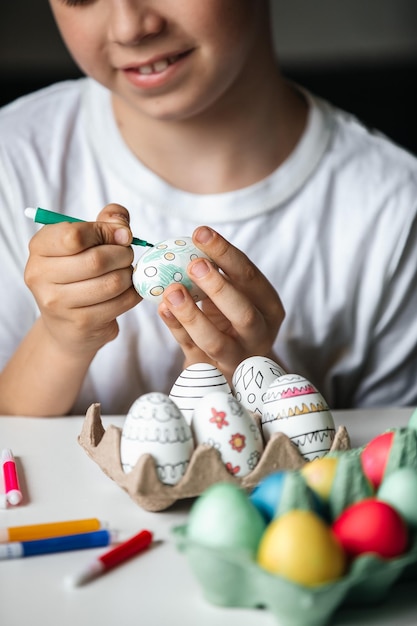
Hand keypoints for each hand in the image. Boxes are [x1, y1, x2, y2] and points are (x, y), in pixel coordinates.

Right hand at [24, 203, 141, 356]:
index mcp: (40, 247)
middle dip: (123, 254)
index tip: (121, 235)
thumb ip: (107, 221)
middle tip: (126, 256)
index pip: (75, 235)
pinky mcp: (81, 323)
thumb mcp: (87, 240)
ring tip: (125, 273)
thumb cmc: (79, 272)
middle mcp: (41, 275)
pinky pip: (121, 302)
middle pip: (97, 260)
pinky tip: (126, 290)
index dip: (106, 232)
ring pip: (112, 282)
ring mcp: (58, 303)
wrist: (66, 323)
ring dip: (129, 275)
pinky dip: (132, 293)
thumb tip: (123, 229)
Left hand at [158, 226, 284, 380]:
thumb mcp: (235, 296)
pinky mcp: (212, 373)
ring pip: (216, 341)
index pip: (250, 276)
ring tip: (171, 291)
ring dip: (192, 315)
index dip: (225, 253)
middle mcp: (259, 333)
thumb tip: (188, 246)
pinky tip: (163, 309)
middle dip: (218, 287)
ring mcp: (236, 357)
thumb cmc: (231, 318)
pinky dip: (176, 329)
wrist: (233, 362)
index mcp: (269, 307)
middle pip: (243, 312)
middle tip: (194, 265)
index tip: (200, 233)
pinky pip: (192, 351)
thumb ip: (218, 275)